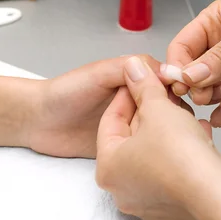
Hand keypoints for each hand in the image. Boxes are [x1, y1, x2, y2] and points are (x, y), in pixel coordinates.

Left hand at [23, 56, 168, 158]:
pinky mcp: (122, 148)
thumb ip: (126, 67)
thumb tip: (161, 69)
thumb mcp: (98, 74)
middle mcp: (132, 104)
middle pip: (164, 107)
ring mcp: (127, 127)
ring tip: (174, 138)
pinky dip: (152, 150)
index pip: (162, 82)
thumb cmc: (63, 94)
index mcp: (130, 82)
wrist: (37, 122)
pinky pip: (142, 150)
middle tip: (180, 120)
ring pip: (157, 130)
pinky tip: (161, 152)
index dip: (173, 88)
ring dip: (165, 133)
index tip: (183, 94)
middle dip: (173, 112)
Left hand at [97, 56, 220, 219]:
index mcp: (108, 168)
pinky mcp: (172, 208)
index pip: (110, 121)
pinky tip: (198, 136)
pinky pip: (171, 171)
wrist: (218, 192)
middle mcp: (122, 190)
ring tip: (185, 114)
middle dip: (150, 113)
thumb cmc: (182, 155)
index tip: (140, 80)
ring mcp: (147, 202)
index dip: (128, 94)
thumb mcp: (158, 108)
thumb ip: (143, 86)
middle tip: (165, 95)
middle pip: (131, 139)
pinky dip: (181, 153)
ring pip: (153, 154)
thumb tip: (133, 68)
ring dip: (168, 131)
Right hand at [166, 0, 220, 126]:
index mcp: (213, 22)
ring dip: (207, 97)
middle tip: (198, 94)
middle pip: (190, 70)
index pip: (183, 45)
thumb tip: (191, 76)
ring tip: (217, 98)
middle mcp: (218, 45)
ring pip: (205, 89)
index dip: (177, 64)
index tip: (178, 81)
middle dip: (191, 84)